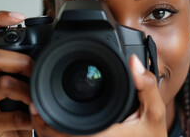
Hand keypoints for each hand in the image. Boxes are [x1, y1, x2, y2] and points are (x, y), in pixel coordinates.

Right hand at [0, 11, 33, 136]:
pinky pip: (12, 115)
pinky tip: (35, 117)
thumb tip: (47, 47)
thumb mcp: (18, 81)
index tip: (19, 16)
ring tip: (37, 97)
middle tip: (37, 70)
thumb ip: (22, 65)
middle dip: (22, 61)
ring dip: (28, 90)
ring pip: (3, 84)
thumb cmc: (14, 108)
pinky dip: (30, 116)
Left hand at [30, 54, 167, 136]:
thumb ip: (146, 86)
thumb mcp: (155, 111)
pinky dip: (60, 135)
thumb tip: (133, 61)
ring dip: (50, 131)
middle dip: (42, 124)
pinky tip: (59, 124)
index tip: (36, 106)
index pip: (60, 135)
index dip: (43, 122)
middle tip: (34, 107)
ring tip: (41, 114)